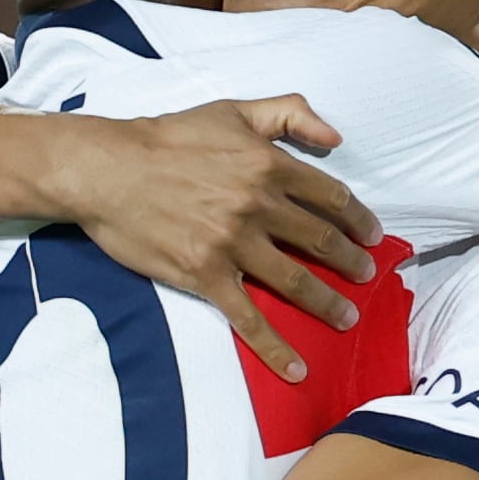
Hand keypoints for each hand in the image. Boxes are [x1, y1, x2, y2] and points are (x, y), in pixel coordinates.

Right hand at [53, 99, 384, 383]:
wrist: (106, 170)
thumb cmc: (165, 138)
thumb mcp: (231, 110)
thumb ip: (288, 113)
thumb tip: (335, 136)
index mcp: (268, 165)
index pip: (331, 196)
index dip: (358, 218)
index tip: (372, 235)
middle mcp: (258, 206)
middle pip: (320, 241)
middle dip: (351, 263)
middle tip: (366, 277)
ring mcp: (233, 244)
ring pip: (295, 281)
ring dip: (327, 303)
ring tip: (345, 318)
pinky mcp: (205, 275)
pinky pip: (248, 318)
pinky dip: (275, 347)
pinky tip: (296, 368)